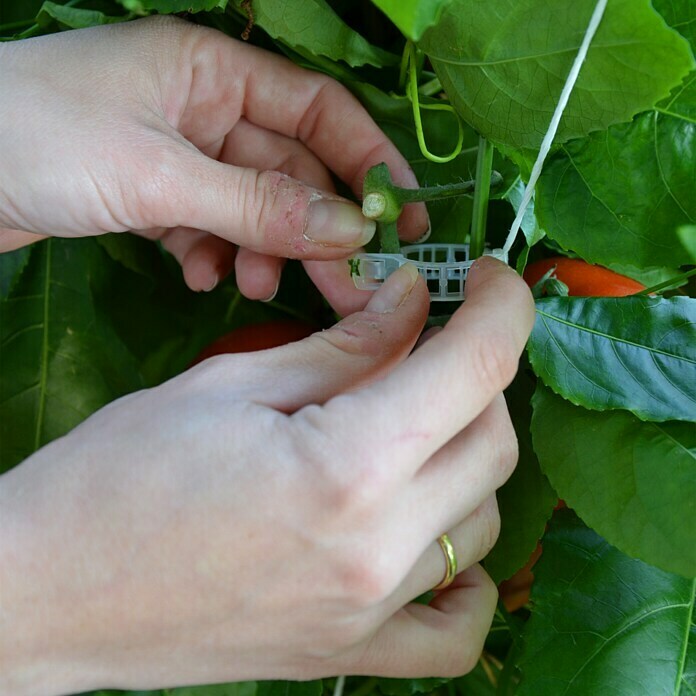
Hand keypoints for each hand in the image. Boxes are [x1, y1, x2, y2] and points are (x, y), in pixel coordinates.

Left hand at [0, 16, 427, 313]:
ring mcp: (178, 155)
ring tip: (253, 289)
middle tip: (349, 286)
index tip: (400, 217)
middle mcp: (204, 109)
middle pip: (287, 171)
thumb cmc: (38, 140)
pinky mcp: (151, 196)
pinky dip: (214, 254)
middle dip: (315, 229)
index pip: (316, 111)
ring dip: (260, 250)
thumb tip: (348, 230)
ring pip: (250, 208)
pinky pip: (208, 226)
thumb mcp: (158, 173)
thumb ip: (256, 205)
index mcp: (213, 72)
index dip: (366, 160)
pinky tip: (200, 276)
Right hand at [0, 259, 533, 695]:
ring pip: (484, 517)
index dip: (503, 306)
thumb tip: (412, 302)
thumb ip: (343, 344)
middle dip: (477, 375)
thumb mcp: (231, 382)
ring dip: (465, 453)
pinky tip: (436, 536)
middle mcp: (377, 549)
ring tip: (414, 426)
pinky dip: (466, 578)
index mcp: (345, 466)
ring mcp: (369, 614)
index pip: (476, 367)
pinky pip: (455, 632)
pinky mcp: (349, 655)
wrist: (52, 590)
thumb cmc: (120, 473)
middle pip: (492, 441)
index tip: (491, 280)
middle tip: (432, 346)